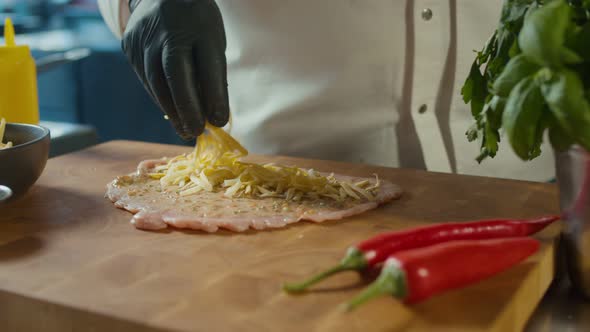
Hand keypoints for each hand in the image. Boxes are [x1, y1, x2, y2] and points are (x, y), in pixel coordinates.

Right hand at [122, 0, 228, 139]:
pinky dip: (160, 98)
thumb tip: (213, 115)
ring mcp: (145, 38)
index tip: (220, 121)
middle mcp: (169, 31)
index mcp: (199, 27)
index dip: (214, 96)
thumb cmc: (197, 25)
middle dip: (187, 108)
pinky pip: (146, 79)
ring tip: (185, 129)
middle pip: (176, 75)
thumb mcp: (213, 40)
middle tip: (196, 132)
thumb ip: (213, 73)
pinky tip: (171, 112)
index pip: (208, 66)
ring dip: (171, 110)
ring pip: (156, 81)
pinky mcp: (129, 46)